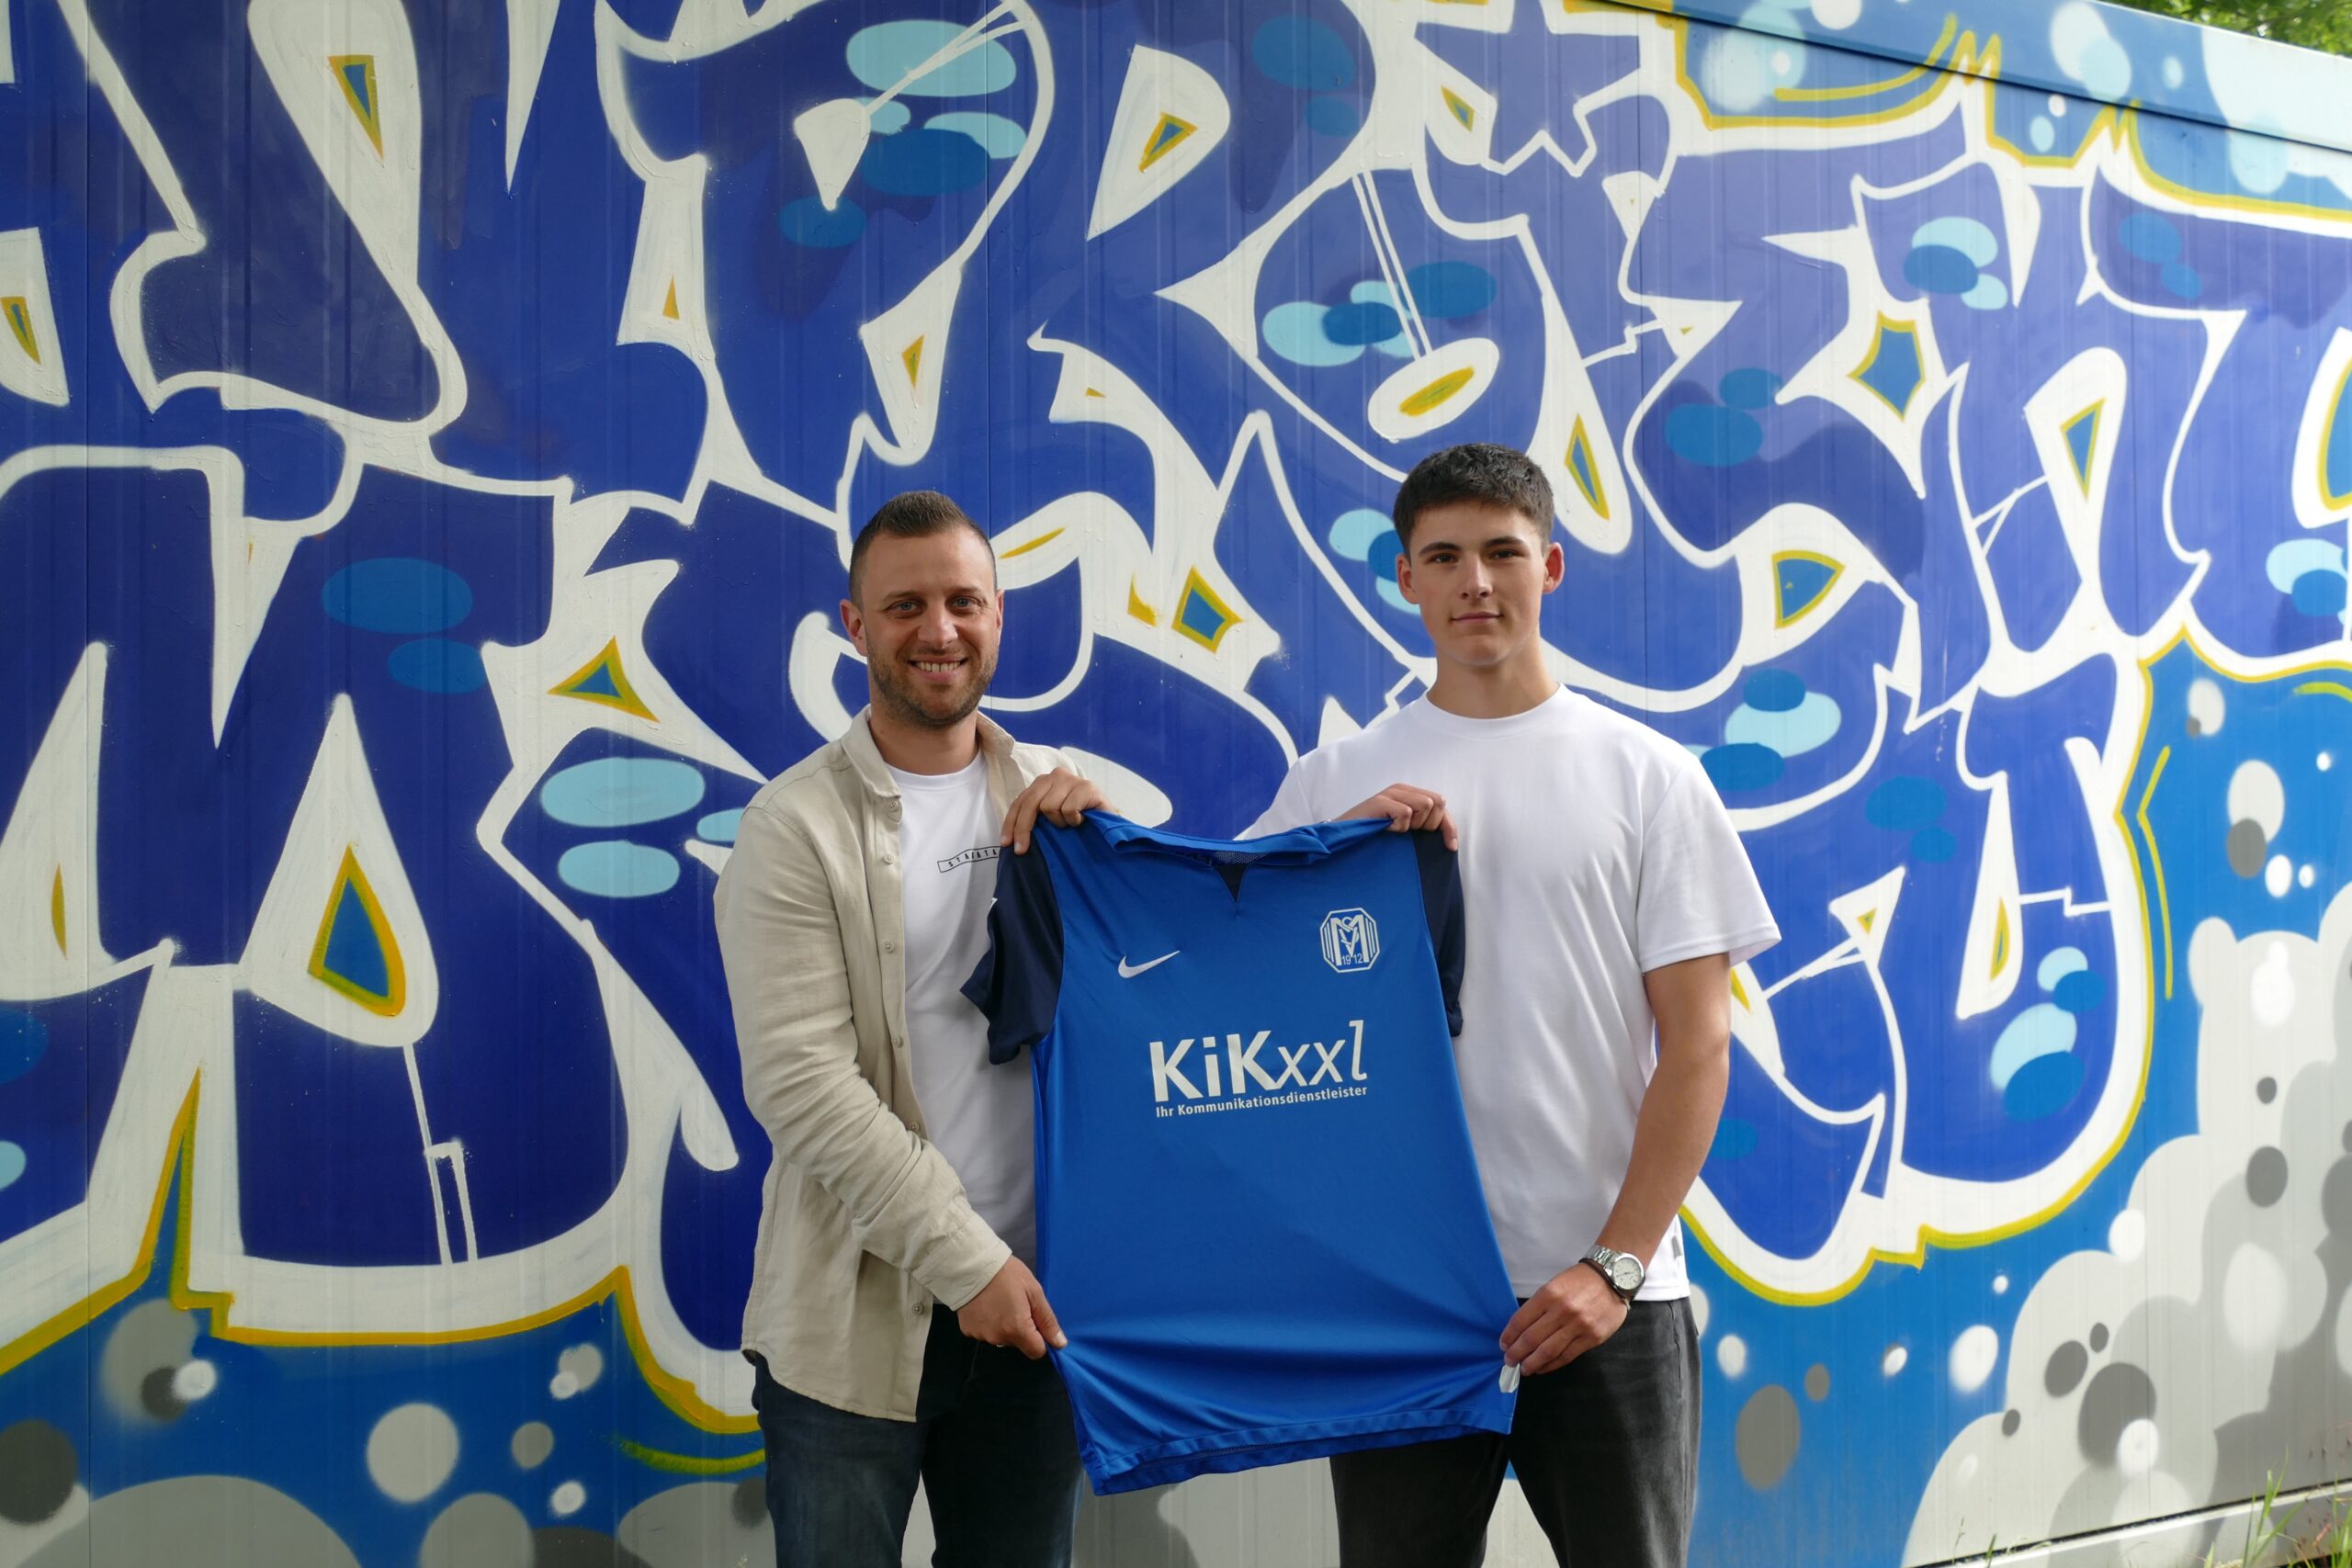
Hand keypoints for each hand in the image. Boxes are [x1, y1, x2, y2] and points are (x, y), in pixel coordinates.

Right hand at [955, 1257, 1066, 1358]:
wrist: (971, 1264)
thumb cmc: (1007, 1274)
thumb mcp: (1034, 1292)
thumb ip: (1047, 1320)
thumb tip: (1060, 1344)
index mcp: (1017, 1329)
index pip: (1036, 1352)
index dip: (1040, 1339)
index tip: (1036, 1321)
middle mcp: (997, 1338)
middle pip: (1018, 1343)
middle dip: (1021, 1329)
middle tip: (1017, 1304)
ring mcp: (980, 1335)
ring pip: (1001, 1338)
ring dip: (1004, 1326)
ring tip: (1000, 1302)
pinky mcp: (967, 1330)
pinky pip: (985, 1332)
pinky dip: (988, 1323)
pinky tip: (986, 1305)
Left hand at [1001, 769, 1108, 853]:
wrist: (1110, 824)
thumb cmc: (1079, 822)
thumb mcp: (1051, 819)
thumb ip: (1034, 819)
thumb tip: (1009, 838)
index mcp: (1043, 782)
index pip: (1020, 801)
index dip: (1011, 823)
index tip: (1006, 843)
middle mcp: (1055, 775)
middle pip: (1030, 803)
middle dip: (1023, 829)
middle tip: (1022, 850)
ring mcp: (1072, 779)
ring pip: (1049, 807)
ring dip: (1059, 823)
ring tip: (1071, 823)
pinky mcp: (1087, 786)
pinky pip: (1068, 809)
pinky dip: (1073, 820)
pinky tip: (1082, 819)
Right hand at [1339, 783, 1457, 850]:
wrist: (1343, 836)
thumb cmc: (1374, 835)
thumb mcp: (1404, 829)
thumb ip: (1422, 824)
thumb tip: (1449, 835)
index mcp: (1409, 793)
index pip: (1441, 803)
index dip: (1449, 826)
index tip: (1450, 847)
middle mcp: (1401, 789)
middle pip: (1438, 802)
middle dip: (1429, 824)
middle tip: (1409, 833)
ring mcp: (1390, 793)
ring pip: (1426, 805)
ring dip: (1414, 825)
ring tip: (1397, 830)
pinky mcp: (1380, 801)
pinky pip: (1405, 814)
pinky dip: (1399, 827)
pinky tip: (1386, 830)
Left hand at [1501, 1261, 1628, 1375]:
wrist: (1613, 1278)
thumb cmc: (1579, 1281)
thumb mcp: (1554, 1285)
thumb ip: (1540, 1306)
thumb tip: (1522, 1330)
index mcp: (1548, 1294)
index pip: (1521, 1320)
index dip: (1509, 1336)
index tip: (1503, 1345)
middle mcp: (1562, 1311)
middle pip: (1532, 1338)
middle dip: (1516, 1353)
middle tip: (1509, 1361)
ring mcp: (1578, 1326)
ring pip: (1548, 1351)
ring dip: (1532, 1363)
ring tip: (1523, 1369)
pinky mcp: (1591, 1338)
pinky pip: (1566, 1356)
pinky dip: (1551, 1365)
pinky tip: (1542, 1368)